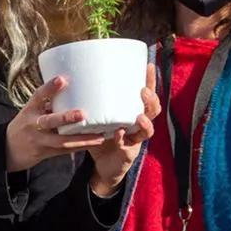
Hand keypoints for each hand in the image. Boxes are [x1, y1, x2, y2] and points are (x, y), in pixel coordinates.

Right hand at [6, 76, 107, 171]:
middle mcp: (33, 124)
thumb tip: (73, 87)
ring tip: (99, 136)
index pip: (38, 96)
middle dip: (66, 118)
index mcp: (30, 110)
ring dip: (81, 139)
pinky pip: (65, 151)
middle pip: (49, 121)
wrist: (7, 149)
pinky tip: (95, 143)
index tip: (62, 79)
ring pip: (61, 141)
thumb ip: (48, 102)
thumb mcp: (31, 110)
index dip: (50, 87)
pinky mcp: (45, 152)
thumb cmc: (24, 124)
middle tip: (82, 114)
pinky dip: (80, 147)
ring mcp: (38, 140)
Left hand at [87, 63, 161, 195]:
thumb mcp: (99, 115)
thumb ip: (93, 102)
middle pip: (153, 110)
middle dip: (151, 100)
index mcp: (133, 111)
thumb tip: (77, 75)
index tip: (148, 65)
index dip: (150, 81)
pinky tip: (118, 134)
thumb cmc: (101, 135)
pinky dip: (122, 139)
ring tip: (139, 116)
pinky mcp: (129, 153)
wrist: (102, 164)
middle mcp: (139, 124)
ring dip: (145, 122)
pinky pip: (128, 145)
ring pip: (148, 130)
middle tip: (142, 90)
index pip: (147, 94)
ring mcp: (136, 140)